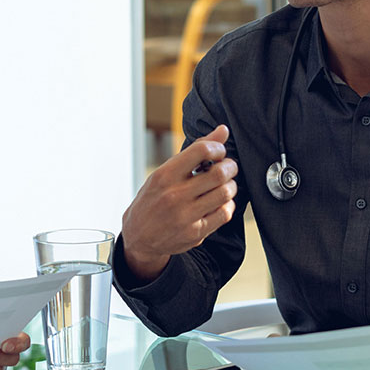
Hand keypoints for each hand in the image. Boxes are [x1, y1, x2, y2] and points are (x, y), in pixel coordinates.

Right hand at [120, 125, 238, 280]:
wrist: (138, 238)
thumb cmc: (152, 201)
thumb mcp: (164, 172)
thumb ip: (195, 151)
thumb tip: (223, 130)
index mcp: (165, 175)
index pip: (201, 150)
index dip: (218, 147)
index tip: (218, 152)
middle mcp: (175, 195)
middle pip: (219, 173)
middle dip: (230, 166)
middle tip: (228, 167)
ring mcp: (186, 216)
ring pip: (225, 193)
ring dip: (231, 186)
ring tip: (224, 184)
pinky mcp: (195, 233)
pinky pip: (224, 214)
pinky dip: (228, 205)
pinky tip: (220, 202)